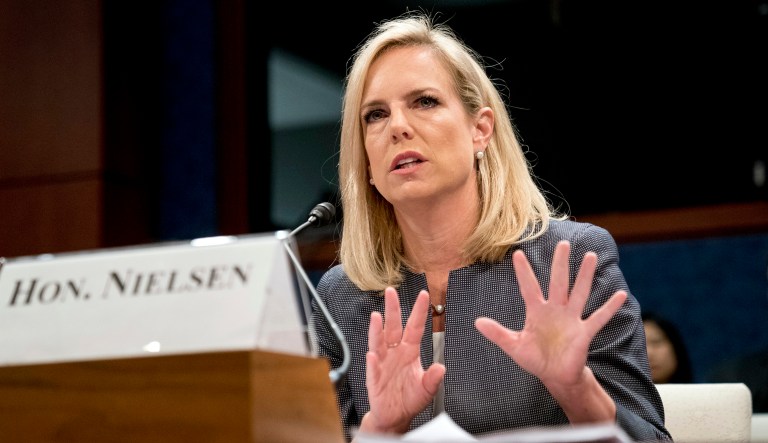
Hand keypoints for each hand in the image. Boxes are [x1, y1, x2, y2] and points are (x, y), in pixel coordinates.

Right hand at [361, 287, 445, 434]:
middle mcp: (395, 353)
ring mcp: (382, 363)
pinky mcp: (374, 377)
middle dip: (392, 309)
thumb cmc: (409, 399)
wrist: (395, 416)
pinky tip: (372, 354)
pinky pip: (373, 367)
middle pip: (393, 327)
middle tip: (390, 292)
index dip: (418, 311)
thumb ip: (433, 379)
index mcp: (409, 351)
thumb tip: (441, 368)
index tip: (424, 295)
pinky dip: (372, 361)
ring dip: (377, 330)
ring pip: (378, 342)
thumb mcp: (426, 389)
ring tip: (376, 317)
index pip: (414, 327)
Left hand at [475, 240, 626, 390]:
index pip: (528, 287)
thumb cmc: (535, 358)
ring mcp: (571, 319)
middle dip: (560, 264)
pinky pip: (598, 318)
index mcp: (536, 311)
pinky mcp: (584, 332)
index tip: (517, 253)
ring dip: (585, 276)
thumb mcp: (514, 346)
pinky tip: (620, 294)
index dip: (523, 271)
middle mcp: (555, 309)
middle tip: (562, 243)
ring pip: (579, 292)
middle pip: (558, 282)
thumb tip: (476, 321)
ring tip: (590, 256)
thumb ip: (497, 334)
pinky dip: (609, 307)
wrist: (555, 376)